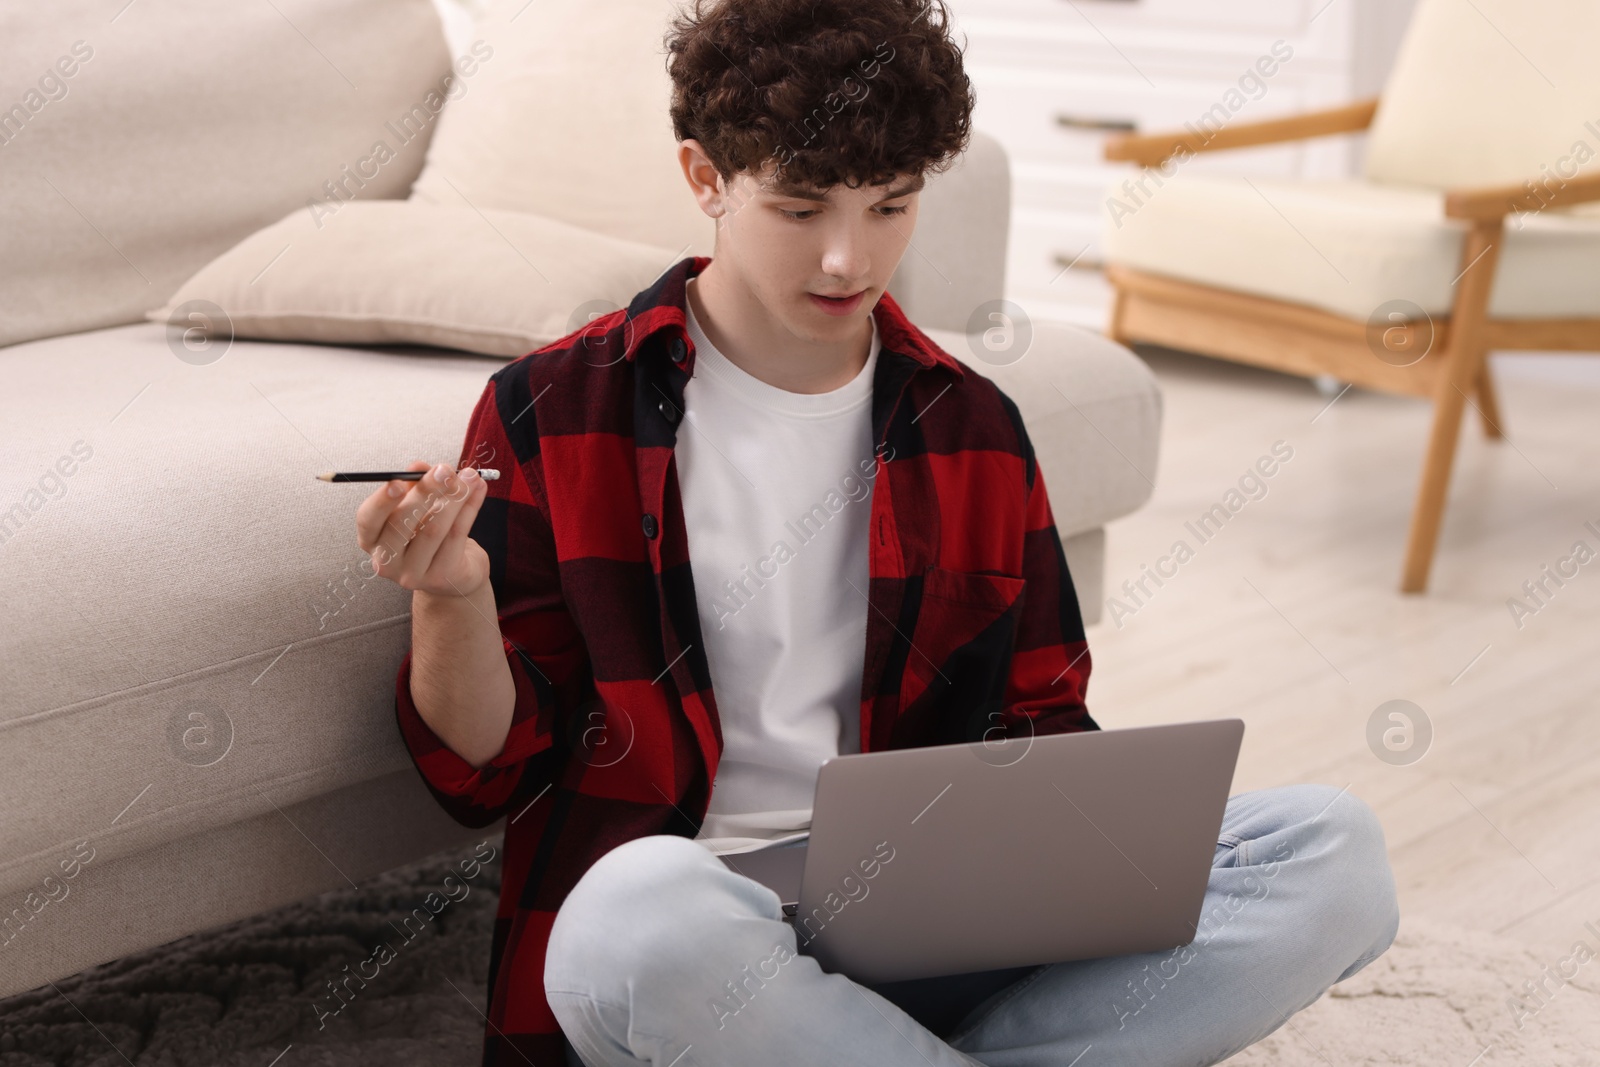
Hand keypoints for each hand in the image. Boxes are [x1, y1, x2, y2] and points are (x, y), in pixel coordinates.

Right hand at [357, 460, 490, 598]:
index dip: (382, 501)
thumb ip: (415, 485)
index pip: (368, 520)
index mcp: (372, 539)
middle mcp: (386, 561)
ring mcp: (414, 573)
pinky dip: (470, 508)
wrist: (454, 573)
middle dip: (426, 492)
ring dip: (455, 498)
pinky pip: (457, 536)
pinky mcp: (442, 577)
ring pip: (434, 529)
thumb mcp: (418, 507)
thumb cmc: (429, 533)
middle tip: (445, 470)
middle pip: (402, 524)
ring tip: (470, 477)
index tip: (398, 481)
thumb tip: (418, 466)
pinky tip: (478, 490)